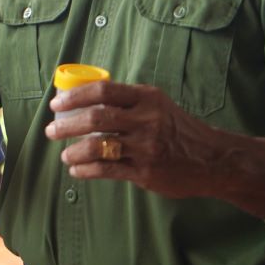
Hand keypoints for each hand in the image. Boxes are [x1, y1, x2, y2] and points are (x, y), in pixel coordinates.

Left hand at [45, 82, 230, 198]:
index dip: (75, 97)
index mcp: (146, 98)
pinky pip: (107, 170)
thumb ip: (127, 100)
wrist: (213, 159)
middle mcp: (146, 120)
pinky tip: (77, 169)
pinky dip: (86, 170)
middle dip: (67, 125)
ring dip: (74, 151)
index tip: (56, 105)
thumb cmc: (177, 128)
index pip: (103, 92)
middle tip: (51, 131)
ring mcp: (146, 148)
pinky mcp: (146, 172)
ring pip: (97, 147)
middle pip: (96, 119)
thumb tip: (84, 97)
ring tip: (64, 154)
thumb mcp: (157, 104)